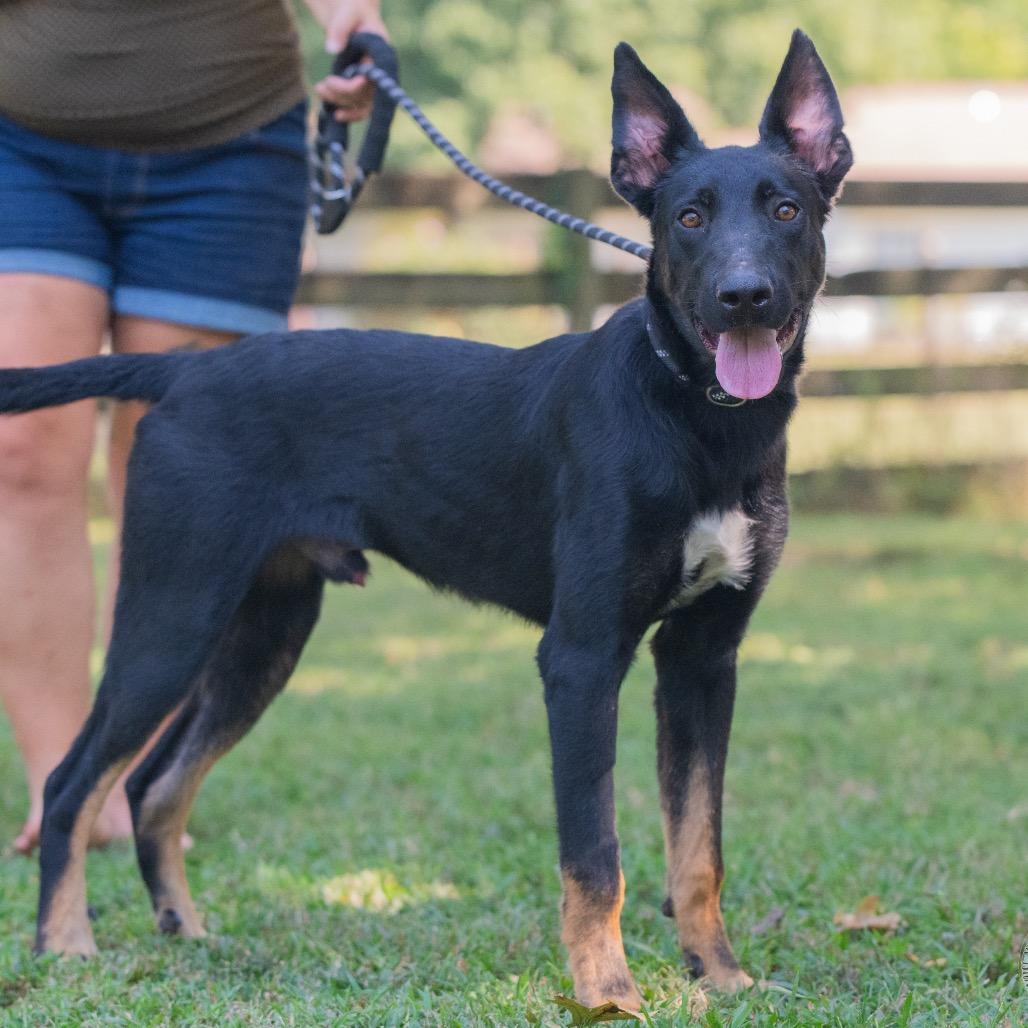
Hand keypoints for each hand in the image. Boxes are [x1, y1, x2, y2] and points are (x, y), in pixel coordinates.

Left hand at [313, 0, 389, 122]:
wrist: (356, 17)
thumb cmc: (354, 12)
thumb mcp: (348, 13)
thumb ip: (340, 28)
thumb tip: (331, 49)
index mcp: (382, 56)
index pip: (372, 80)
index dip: (355, 87)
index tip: (332, 81)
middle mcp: (381, 74)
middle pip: (365, 96)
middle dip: (341, 94)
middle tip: (320, 85)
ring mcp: (374, 83)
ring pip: (361, 105)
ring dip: (339, 102)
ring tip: (319, 90)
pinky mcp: (366, 89)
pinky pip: (361, 109)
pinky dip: (349, 114)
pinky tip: (334, 114)